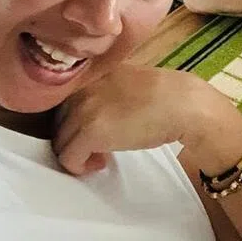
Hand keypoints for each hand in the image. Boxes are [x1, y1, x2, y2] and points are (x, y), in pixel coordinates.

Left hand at [52, 66, 224, 175]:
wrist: (183, 105)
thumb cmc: (165, 97)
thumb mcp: (126, 84)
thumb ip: (104, 91)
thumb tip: (95, 114)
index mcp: (92, 74)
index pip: (64, 102)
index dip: (74, 120)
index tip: (92, 131)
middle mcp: (83, 89)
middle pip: (58, 122)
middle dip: (74, 138)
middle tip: (97, 146)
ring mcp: (84, 109)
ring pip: (60, 142)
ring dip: (78, 153)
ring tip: (101, 155)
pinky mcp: (90, 132)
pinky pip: (68, 157)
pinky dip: (80, 166)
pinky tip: (101, 161)